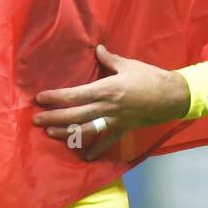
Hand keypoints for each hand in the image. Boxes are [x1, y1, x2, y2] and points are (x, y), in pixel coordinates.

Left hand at [32, 43, 191, 159]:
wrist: (172, 97)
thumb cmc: (150, 78)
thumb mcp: (128, 65)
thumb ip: (109, 59)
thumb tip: (98, 49)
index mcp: (106, 89)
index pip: (75, 94)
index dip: (56, 97)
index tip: (40, 98)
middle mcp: (107, 107)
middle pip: (75, 114)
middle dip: (54, 118)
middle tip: (36, 120)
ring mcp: (114, 120)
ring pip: (86, 129)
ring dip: (66, 133)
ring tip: (50, 134)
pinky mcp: (123, 129)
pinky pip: (107, 141)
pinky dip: (96, 150)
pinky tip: (85, 157)